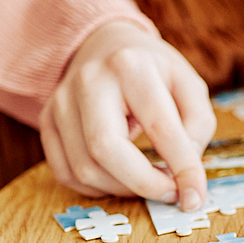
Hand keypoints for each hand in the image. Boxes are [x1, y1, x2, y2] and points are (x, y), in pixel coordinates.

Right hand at [40, 20, 216, 209]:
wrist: (106, 45)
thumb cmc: (154, 71)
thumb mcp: (190, 85)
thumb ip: (197, 126)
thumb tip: (185, 171)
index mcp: (132, 67)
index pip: (159, 127)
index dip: (181, 168)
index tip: (195, 197)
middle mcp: (89, 81)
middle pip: (106, 150)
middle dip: (144, 184)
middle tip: (170, 193)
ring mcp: (60, 102)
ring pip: (84, 168)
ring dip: (123, 189)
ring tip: (149, 181)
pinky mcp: (46, 121)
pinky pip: (66, 172)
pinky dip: (97, 188)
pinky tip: (120, 179)